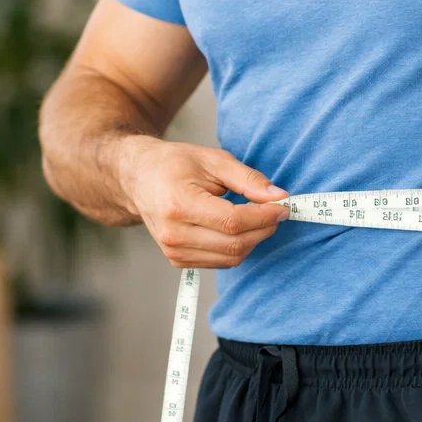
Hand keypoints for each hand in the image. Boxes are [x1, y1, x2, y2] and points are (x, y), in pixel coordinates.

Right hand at [118, 138, 288, 268]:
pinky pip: (220, 261)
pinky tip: (239, 227)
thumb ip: (247, 179)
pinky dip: (237, 247)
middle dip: (264, 228)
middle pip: (234, 243)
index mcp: (179, 204)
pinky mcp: (177, 260)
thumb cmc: (174, 164)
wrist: (138, 178)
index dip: (264, 216)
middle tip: (276, 210)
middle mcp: (173, 233)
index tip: (283, 205)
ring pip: (231, 257)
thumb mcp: (213, 160)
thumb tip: (278, 196)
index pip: (233, 222)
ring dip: (253, 239)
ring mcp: (173, 251)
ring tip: (259, 216)